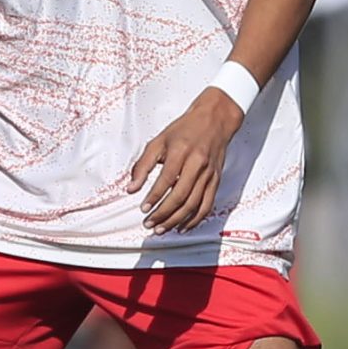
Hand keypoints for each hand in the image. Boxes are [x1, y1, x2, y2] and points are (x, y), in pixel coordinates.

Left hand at [126, 90, 243, 232]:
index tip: (144, 208)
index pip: (165, 180)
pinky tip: (183, 226)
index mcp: (181, 152)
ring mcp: (208, 174)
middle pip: (180, 196)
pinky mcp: (215, 180)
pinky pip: (206, 205)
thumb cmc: (186, 129)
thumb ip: (143, 164)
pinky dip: (195, 219)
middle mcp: (197, 164)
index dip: (153, 197)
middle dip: (163, 214)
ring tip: (162, 228)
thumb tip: (132, 187)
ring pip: (193, 204)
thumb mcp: (159, 141)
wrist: (215, 120)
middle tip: (150, 223)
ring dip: (177, 220)